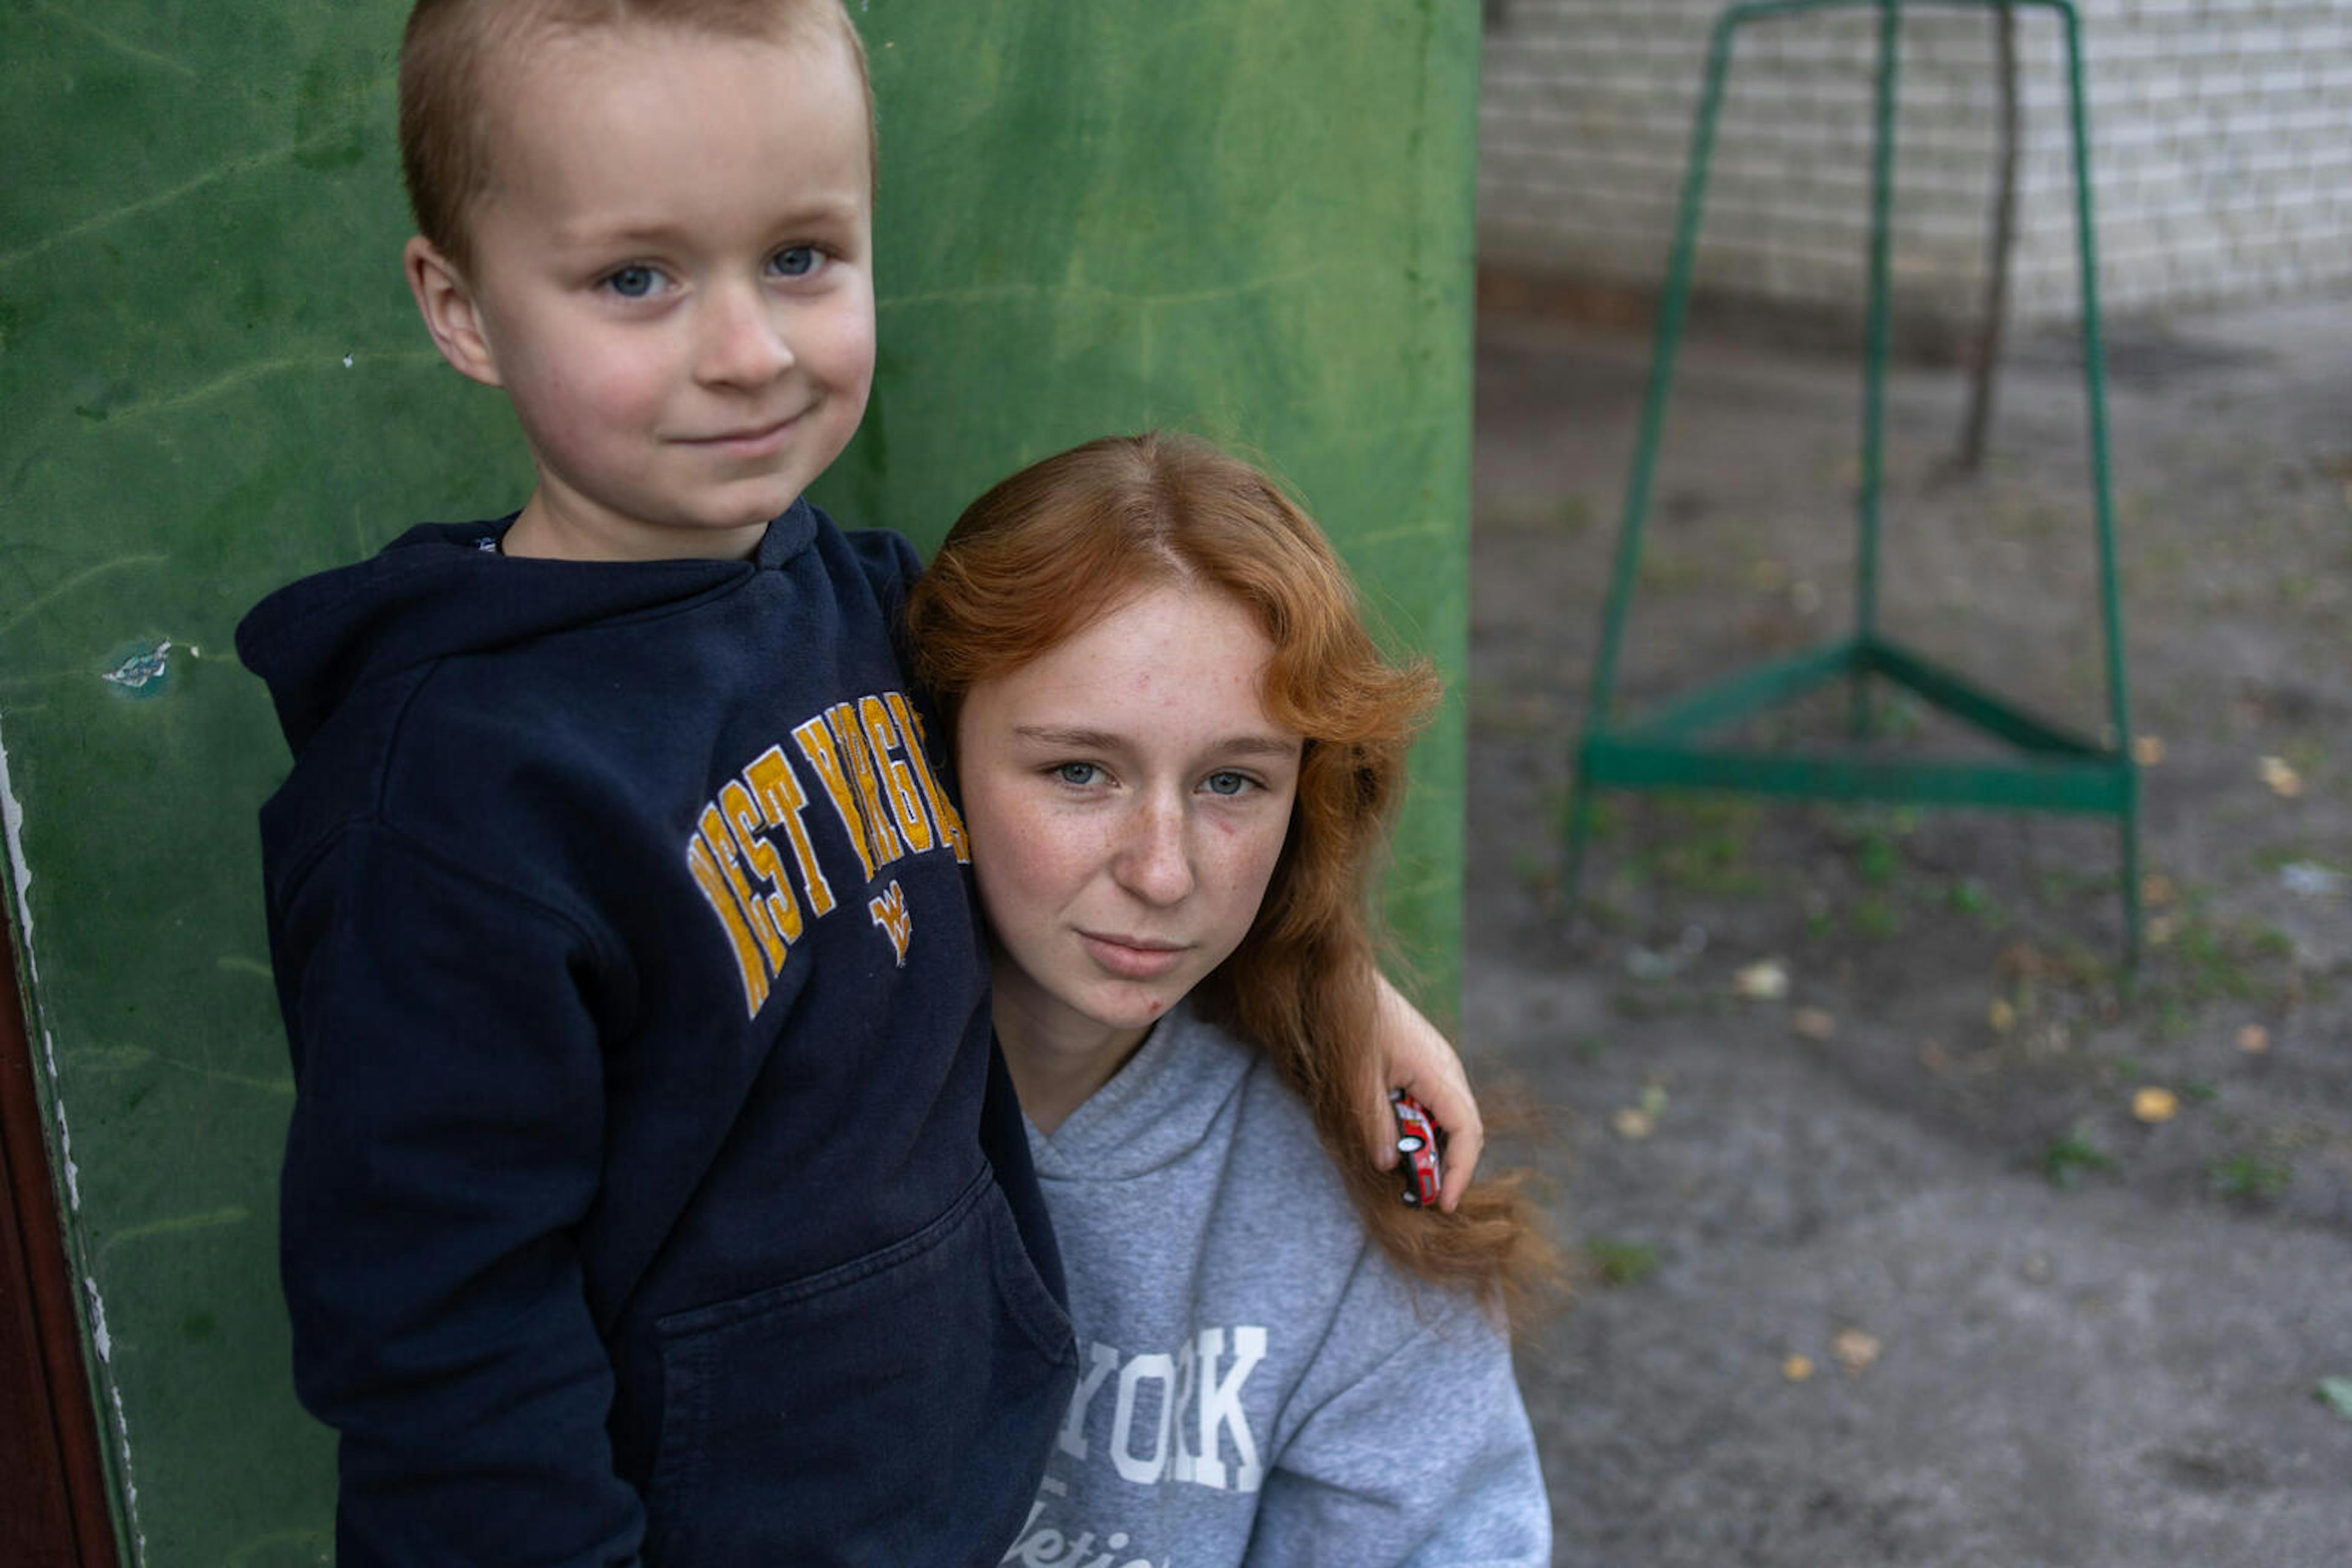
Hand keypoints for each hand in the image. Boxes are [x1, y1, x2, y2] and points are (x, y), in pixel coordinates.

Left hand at [1364, 970, 1482, 1210]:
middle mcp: (1448, 1069)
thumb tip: (1388, 1164)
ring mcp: (1438, 1066)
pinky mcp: (1425, 1065)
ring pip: (1452, 1120)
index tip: (1444, 1202)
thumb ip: (1373, 1118)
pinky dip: (1426, 1132)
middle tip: (1428, 1200)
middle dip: (1451, 1168)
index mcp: (1438, 1070)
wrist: (1345, 978)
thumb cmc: (1353, 1019)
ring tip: (1416, 1180)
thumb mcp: (1357, 1074)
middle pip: (1465, 1130)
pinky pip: (1436, 1107)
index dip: (1460, 1170)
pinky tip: (1405, 1146)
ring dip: (1437, 1151)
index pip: (1466, 1130)